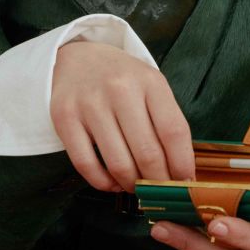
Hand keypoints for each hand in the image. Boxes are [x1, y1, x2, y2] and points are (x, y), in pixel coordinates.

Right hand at [51, 41, 195, 193]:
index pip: (174, 132)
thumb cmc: (121, 79)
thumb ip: (165, 121)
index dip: (182, 164)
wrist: (77, 57)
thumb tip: (179, 171)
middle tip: (160, 192)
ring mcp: (90, 104)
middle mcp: (120, 90)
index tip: (185, 183)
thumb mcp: (150, 86)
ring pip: (118, 163)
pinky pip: (86, 165)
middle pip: (148, 153)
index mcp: (150, 81)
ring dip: (132, 185)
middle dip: (158, 182)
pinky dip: (103, 183)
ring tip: (137, 187)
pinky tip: (112, 182)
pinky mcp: (64, 118)